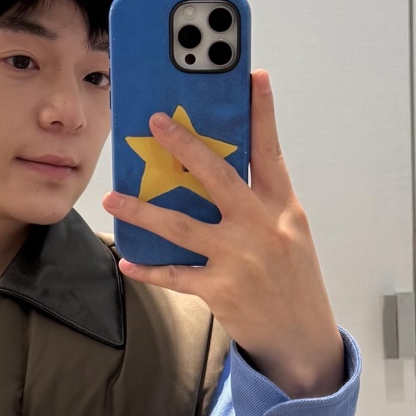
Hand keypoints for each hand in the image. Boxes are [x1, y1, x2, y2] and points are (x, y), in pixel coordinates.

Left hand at [103, 71, 343, 398]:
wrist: (303, 340)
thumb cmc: (293, 280)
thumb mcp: (288, 232)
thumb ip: (258, 202)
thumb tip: (213, 170)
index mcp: (283, 207)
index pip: (271, 150)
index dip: (262, 111)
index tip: (254, 75)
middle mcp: (262, 227)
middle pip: (218, 176)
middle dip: (184, 147)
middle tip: (155, 123)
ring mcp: (240, 259)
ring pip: (181, 226)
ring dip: (141, 211)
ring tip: (112, 198)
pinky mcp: (221, 290)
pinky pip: (175, 274)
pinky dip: (148, 268)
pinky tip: (126, 261)